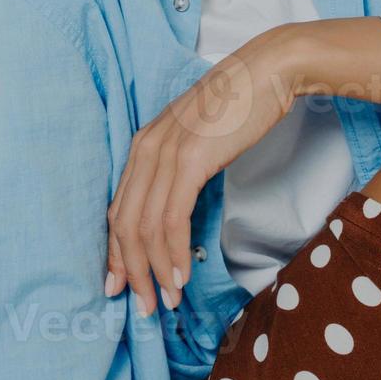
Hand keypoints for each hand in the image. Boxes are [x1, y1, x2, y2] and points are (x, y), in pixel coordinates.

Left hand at [104, 24, 304, 318]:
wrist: (265, 72)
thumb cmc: (238, 106)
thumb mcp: (197, 140)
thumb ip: (179, 169)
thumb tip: (176, 211)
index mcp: (142, 145)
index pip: (117, 211)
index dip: (115, 254)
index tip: (119, 286)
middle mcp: (145, 149)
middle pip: (125, 225)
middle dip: (131, 272)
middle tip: (144, 307)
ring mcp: (165, 154)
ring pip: (146, 228)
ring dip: (155, 271)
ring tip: (168, 299)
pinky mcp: (189, 160)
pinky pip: (172, 218)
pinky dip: (174, 252)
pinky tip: (182, 274)